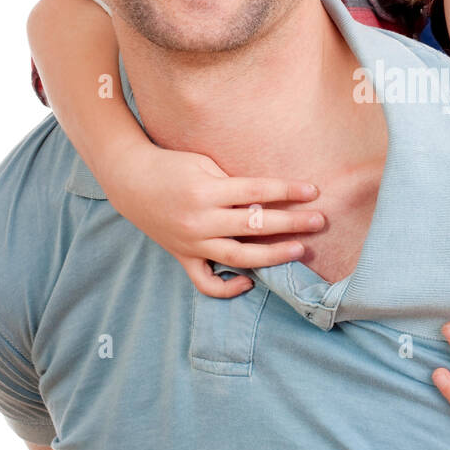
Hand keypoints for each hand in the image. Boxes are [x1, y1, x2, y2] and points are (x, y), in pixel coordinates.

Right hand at [102, 141, 324, 298]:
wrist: (130, 181)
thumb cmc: (171, 165)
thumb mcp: (203, 163)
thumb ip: (234, 183)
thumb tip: (269, 198)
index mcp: (207, 190)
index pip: (256, 191)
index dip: (287, 190)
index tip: (313, 190)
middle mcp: (200, 219)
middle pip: (254, 225)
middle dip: (291, 223)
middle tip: (319, 221)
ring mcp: (191, 242)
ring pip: (238, 256)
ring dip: (272, 255)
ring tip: (299, 250)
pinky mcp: (183, 256)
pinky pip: (206, 281)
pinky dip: (228, 287)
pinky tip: (251, 282)